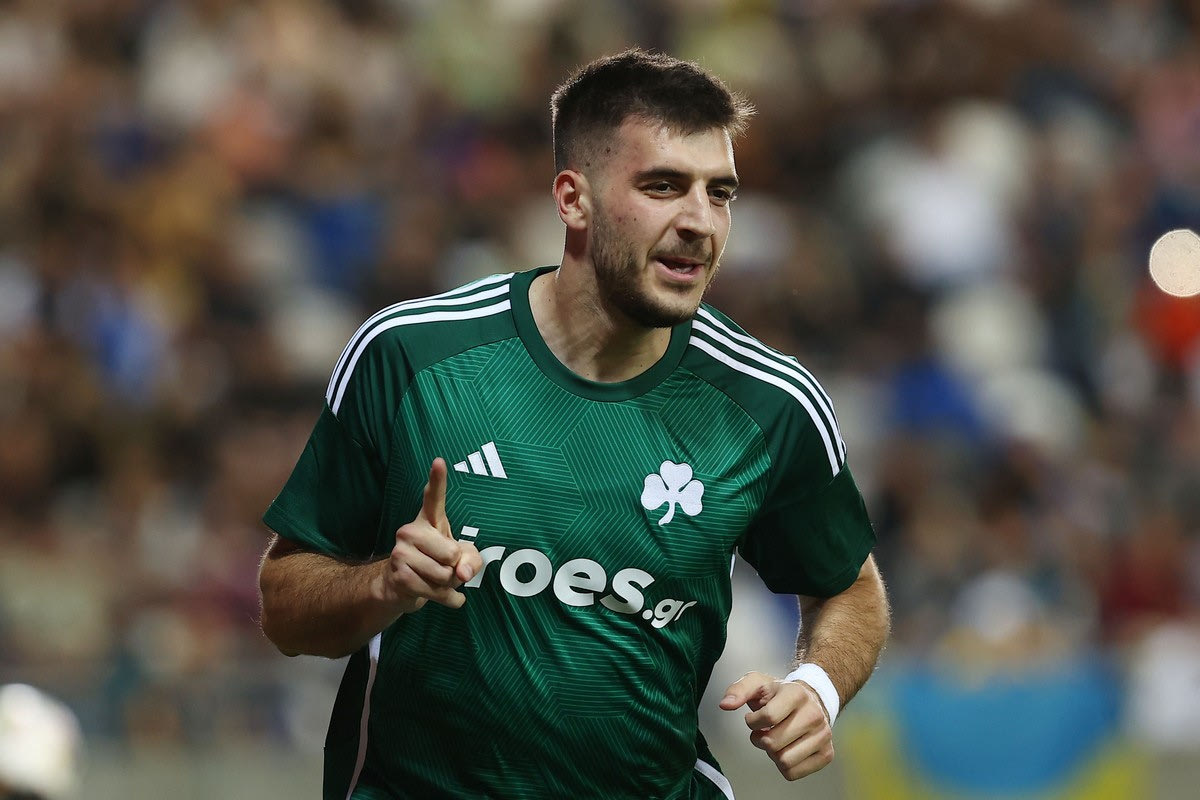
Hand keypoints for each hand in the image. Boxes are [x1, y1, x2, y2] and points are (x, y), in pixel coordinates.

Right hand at [375, 458, 481, 613]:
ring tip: (436, 581)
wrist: (401, 588)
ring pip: (445, 575)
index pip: (434, 497)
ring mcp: (401, 551)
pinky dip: (447, 599)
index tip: (439, 461)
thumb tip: (462, 572)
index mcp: (429, 520)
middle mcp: (411, 530)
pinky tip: (441, 596)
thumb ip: (472, 560)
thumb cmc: (436, 565)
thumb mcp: (462, 558)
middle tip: (444, 568)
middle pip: (452, 553)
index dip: (437, 479)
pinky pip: (436, 592)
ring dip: (449, 586)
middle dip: (455, 569)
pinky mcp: (399, 574)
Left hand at [719, 671, 833, 780]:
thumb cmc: (780, 694)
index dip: (753, 722)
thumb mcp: (757, 684)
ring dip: (772, 754)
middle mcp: (814, 714)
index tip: (754, 718)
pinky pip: (794, 773)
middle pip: (773, 743)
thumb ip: (738, 690)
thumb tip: (725, 704)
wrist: (810, 700)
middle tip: (764, 731)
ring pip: (784, 761)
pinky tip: (786, 749)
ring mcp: (823, 735)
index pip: (768, 717)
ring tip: (776, 740)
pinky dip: (784, 765)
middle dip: (761, 739)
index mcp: (797, 693)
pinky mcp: (826, 754)